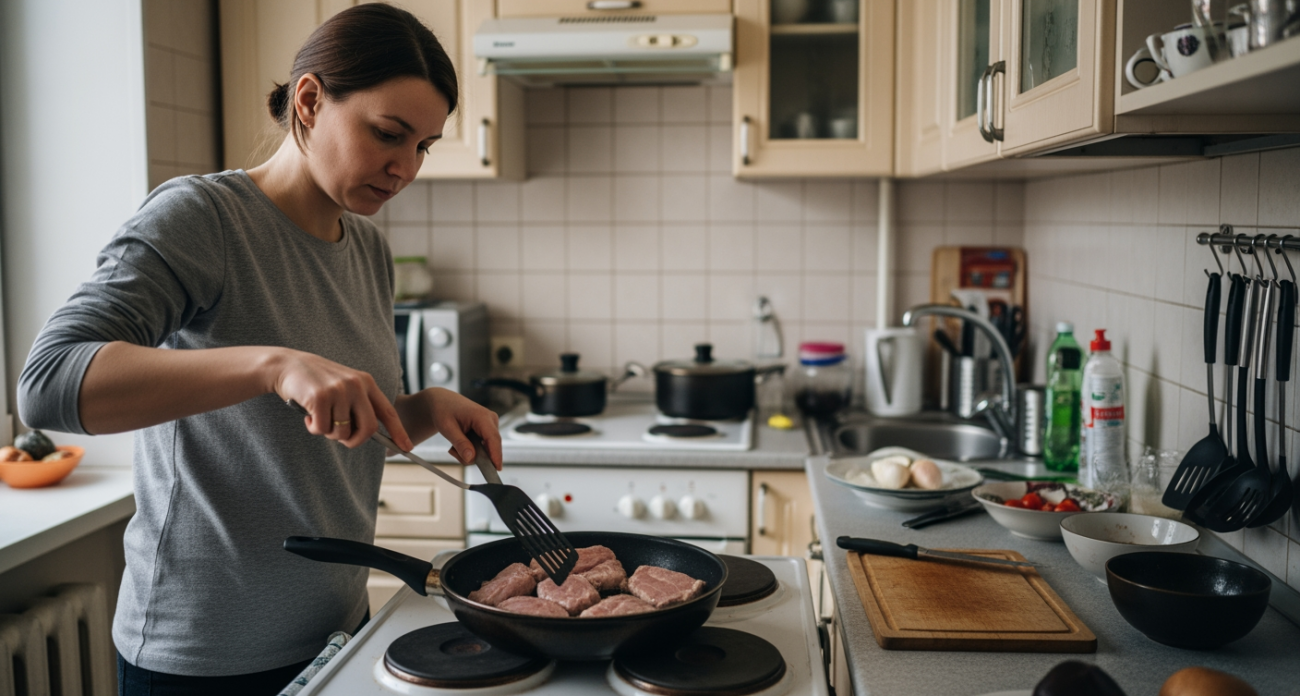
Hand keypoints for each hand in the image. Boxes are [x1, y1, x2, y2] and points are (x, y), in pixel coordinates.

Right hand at [271, 348, 411, 450]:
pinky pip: (322, 429)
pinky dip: (314, 428)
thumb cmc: (317, 382)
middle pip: (368, 429)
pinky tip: (308, 415)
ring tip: (319, 417)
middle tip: (341, 439)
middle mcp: (356, 385)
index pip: (388, 411)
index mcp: (366, 382)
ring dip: (329, 433)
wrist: (288, 365)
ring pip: (342, 432)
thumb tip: (368, 433)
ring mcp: (339, 390)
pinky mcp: (320, 398)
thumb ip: (358, 405)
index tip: (407, 447)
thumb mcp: (344, 387)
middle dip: (355, 441)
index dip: (399, 431)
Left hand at [422, 388, 501, 468]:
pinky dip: (472, 449)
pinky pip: (484, 446)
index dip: (496, 455)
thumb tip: (471, 458)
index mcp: (482, 416)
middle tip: (454, 452)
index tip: (496, 470)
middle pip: (491, 447)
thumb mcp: (447, 428)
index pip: (493, 439)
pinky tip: (461, 443)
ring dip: (470, 452)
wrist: (443, 401)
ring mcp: (491, 424)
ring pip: (487, 449)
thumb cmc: (444, 410)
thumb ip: (460, 443)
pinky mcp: (488, 429)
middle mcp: (491, 419)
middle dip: (474, 456)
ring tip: (454, 445)